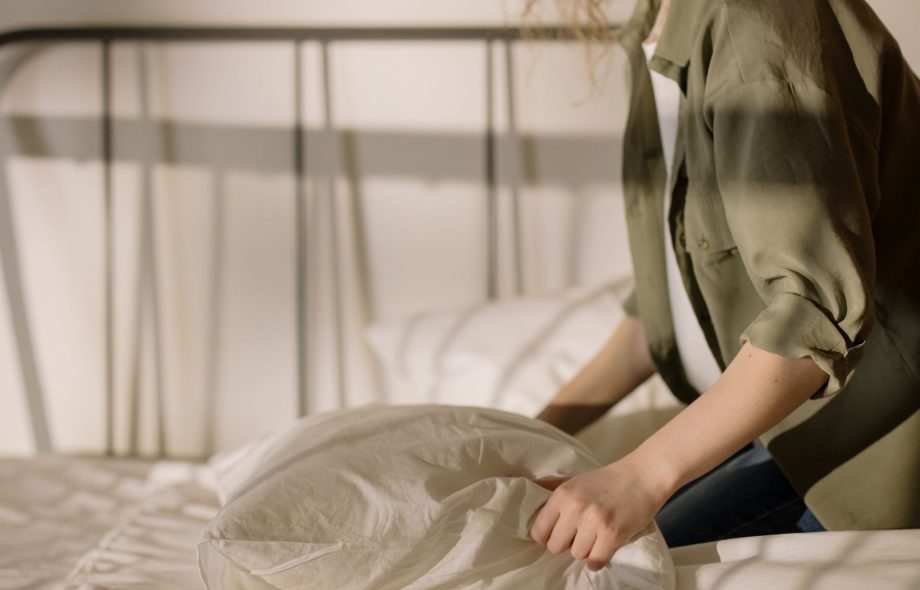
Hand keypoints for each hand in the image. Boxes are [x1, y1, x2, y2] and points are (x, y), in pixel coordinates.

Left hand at [528, 457, 671, 569]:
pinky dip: (598, 560)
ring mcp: (593, 521)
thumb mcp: (574, 480)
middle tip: (580, 536)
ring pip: (577, 555)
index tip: (558, 535)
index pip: (538, 531)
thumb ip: (551, 490)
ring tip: (595, 537)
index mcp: (562, 494)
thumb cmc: (607, 480)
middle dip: (566, 545)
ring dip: (586, 550)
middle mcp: (575, 507)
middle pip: (555, 547)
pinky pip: (596, 561)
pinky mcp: (612, 533)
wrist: (642, 476)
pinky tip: (603, 548)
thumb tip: (525, 488)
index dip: (547, 537)